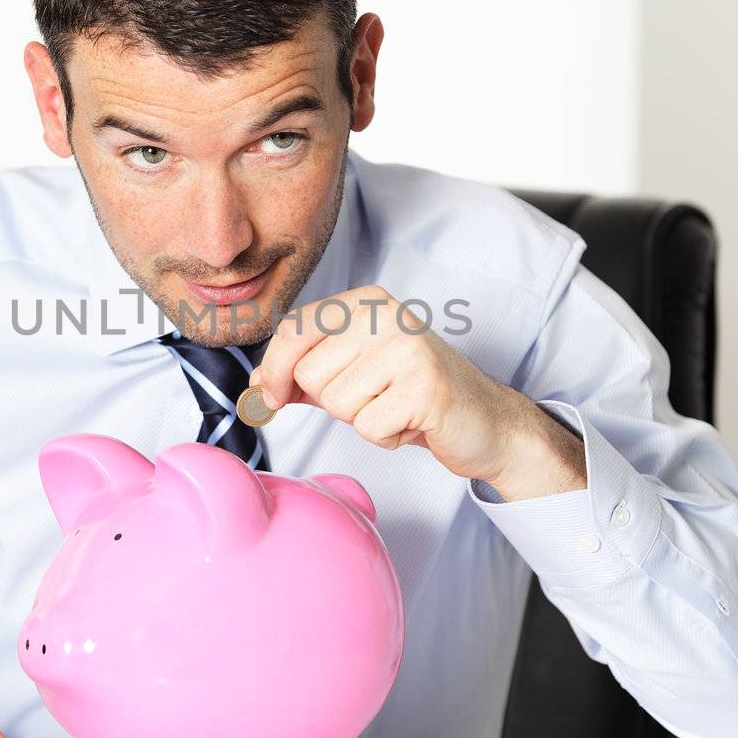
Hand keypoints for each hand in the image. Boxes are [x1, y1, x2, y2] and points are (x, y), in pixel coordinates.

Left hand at [251, 285, 586, 500]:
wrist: (485, 420)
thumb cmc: (411, 395)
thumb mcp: (351, 373)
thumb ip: (302, 374)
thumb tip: (253, 389)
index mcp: (365, 300)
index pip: (292, 330)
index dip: (271, 371)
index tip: (269, 396)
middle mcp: (386, 314)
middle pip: (309, 373)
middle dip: (333, 401)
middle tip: (374, 398)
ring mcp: (408, 346)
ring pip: (336, 403)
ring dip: (362, 420)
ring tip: (395, 407)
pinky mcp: (425, 386)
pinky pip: (368, 427)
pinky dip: (386, 436)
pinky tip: (412, 422)